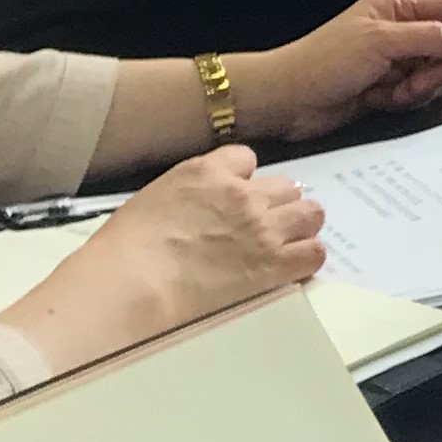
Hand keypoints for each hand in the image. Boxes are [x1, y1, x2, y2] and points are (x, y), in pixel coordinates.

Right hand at [12, 146, 325, 360]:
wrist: (132, 283)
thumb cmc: (127, 247)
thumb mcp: (155, 198)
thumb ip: (190, 193)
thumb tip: (202, 204)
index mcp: (208, 172)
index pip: (246, 159)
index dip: (244, 179)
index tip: (235, 196)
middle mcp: (243, 195)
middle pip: (286, 186)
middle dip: (276, 204)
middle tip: (261, 226)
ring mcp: (263, 229)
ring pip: (310, 213)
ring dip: (300, 226)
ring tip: (285, 244)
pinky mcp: (274, 264)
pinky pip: (315, 252)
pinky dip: (307, 258)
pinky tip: (291, 267)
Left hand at [239, 0, 441, 141]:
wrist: (287, 99)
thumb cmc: (324, 62)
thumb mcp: (381, 41)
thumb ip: (430, 38)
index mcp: (396, 7)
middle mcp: (398, 31)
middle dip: (438, 69)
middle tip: (414, 81)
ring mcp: (393, 60)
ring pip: (434, 73)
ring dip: (419, 87)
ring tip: (390, 92)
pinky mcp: (386, 87)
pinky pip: (416, 93)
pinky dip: (404, 99)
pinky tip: (379, 99)